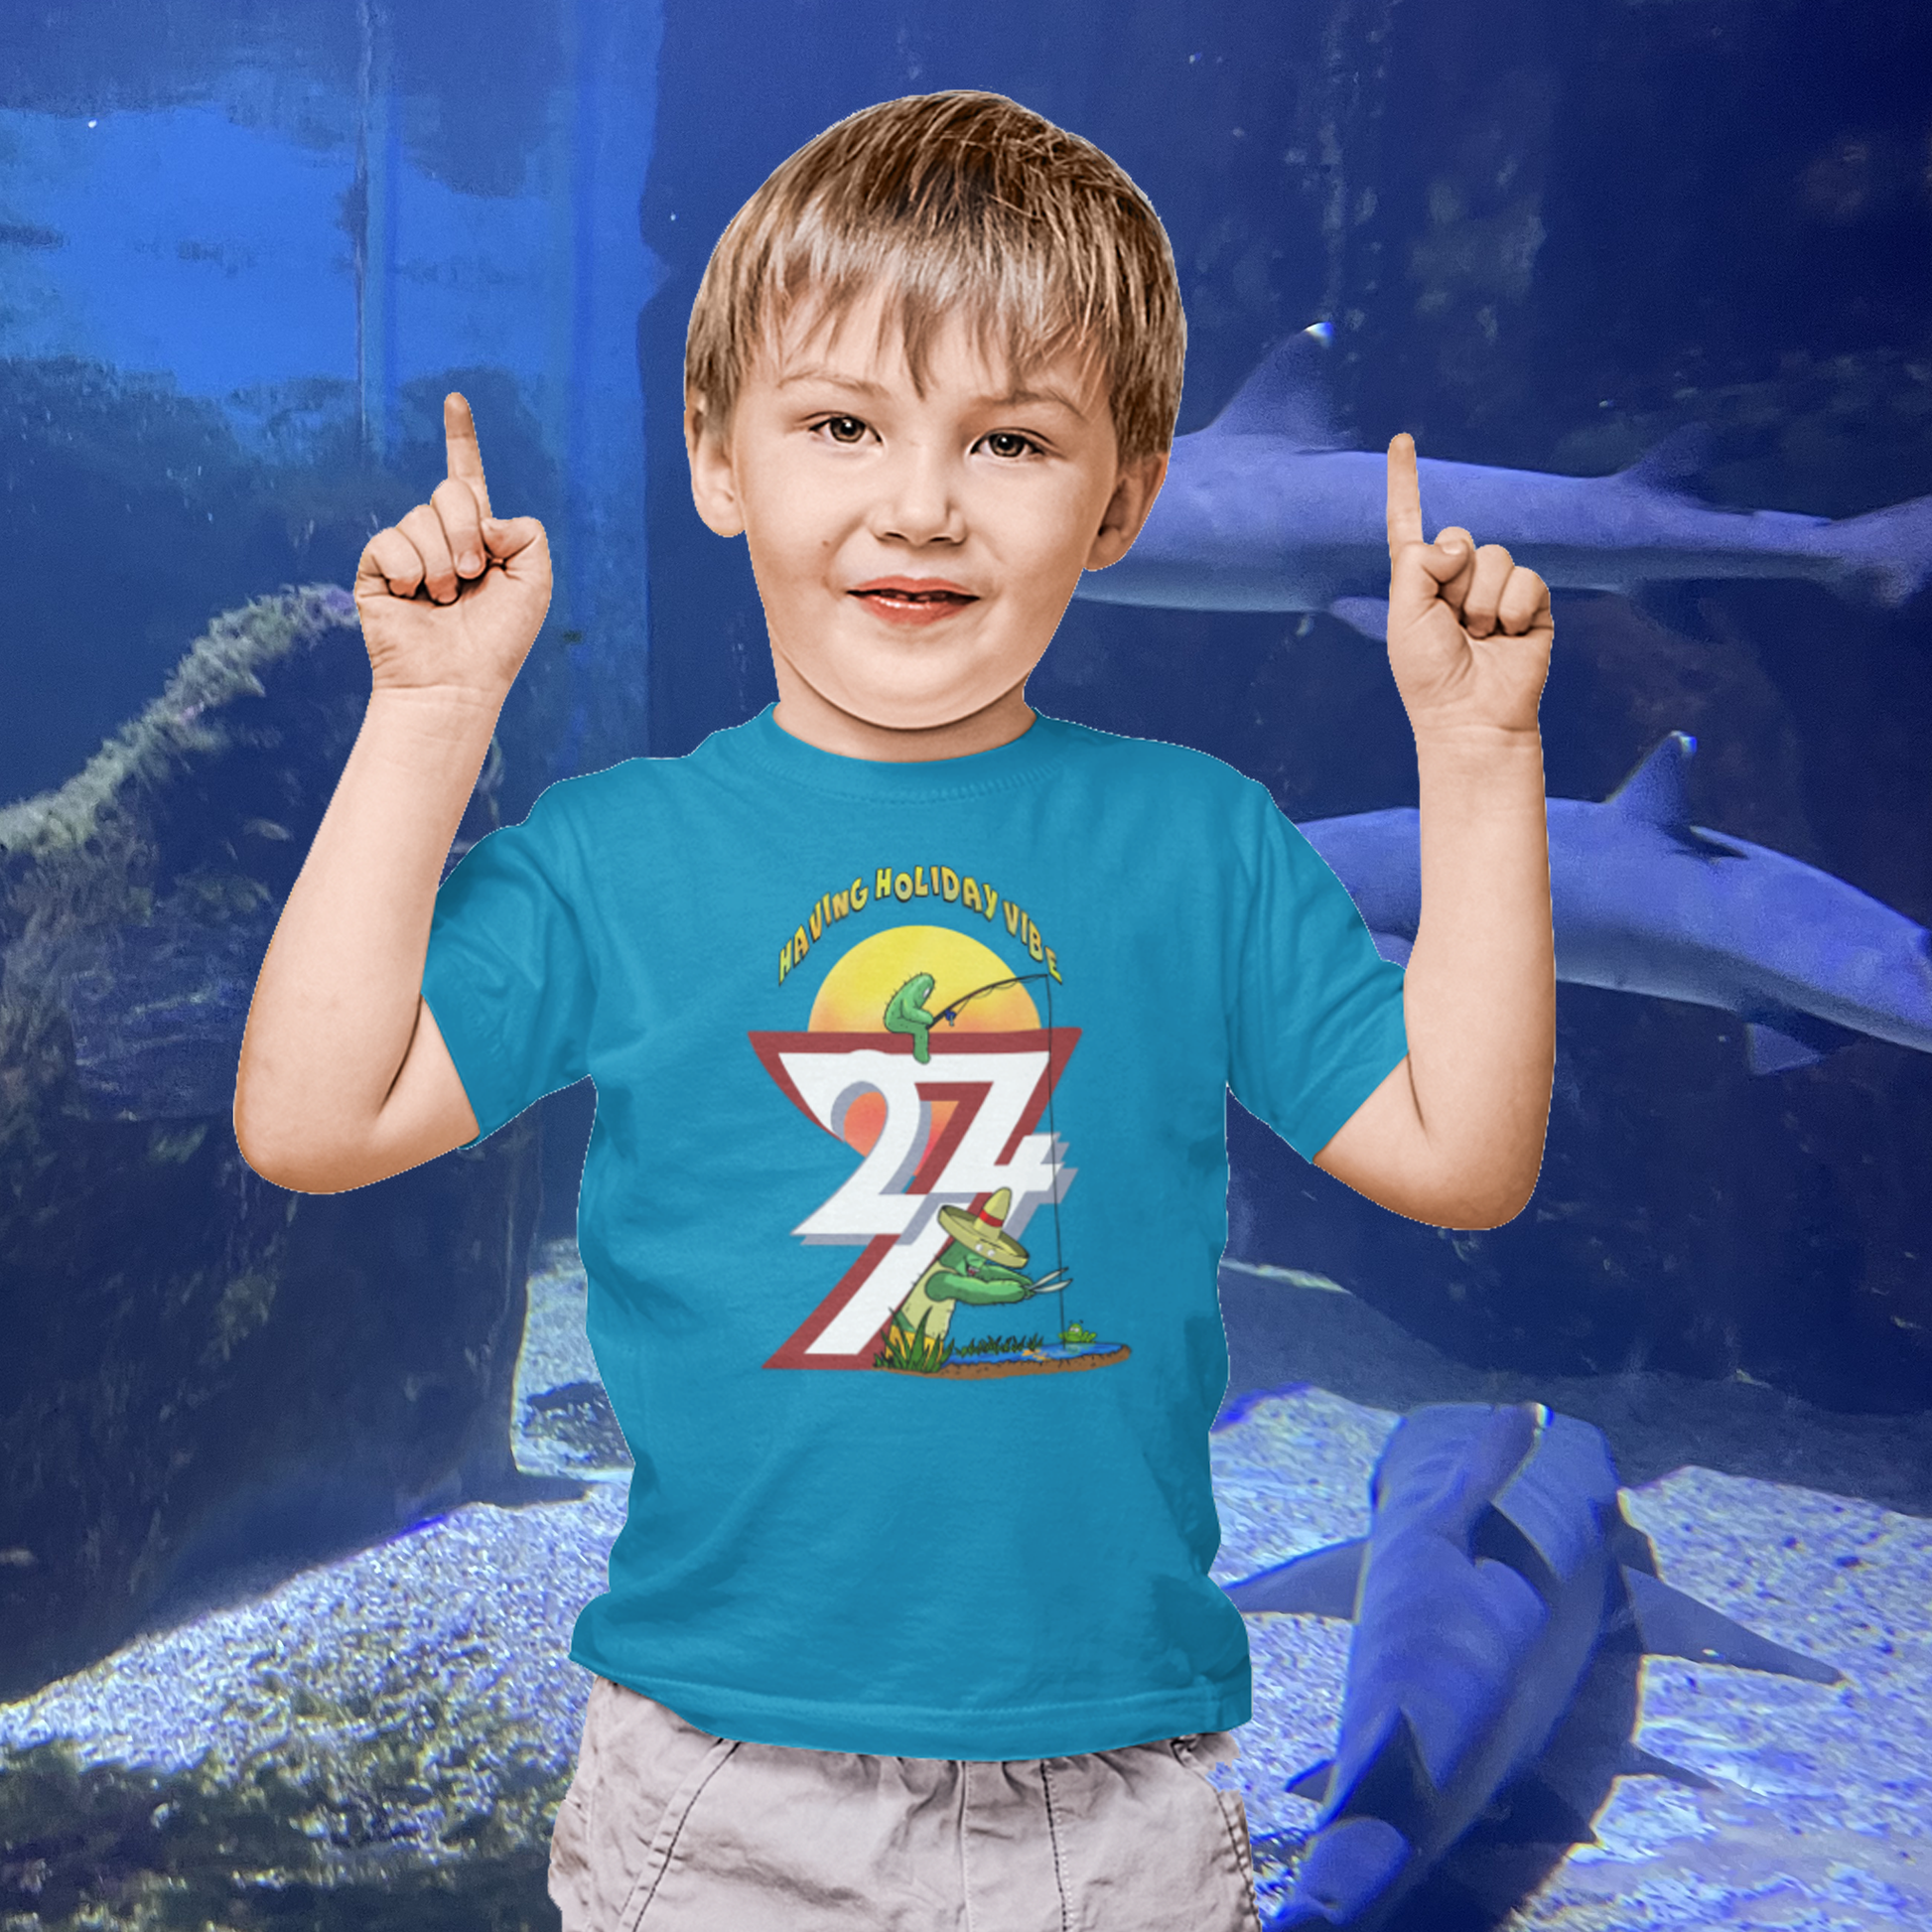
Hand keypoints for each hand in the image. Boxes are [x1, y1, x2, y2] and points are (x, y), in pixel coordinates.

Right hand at [354, 394, 552, 702]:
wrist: (457, 681)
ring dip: (441, 562)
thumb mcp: (535, 581)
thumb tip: (480, 516)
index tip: (455, 400)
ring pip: (420, 517)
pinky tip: (415, 598)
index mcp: (480, 537)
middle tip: (471, 577)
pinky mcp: (376, 569)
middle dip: (466, 530)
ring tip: (445, 600)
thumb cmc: (499, 640)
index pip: (468, 477)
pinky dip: (410, 569)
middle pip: (449, 491)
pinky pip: (389, 541)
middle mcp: (441, 538)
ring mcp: (407, 552)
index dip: (461, 439)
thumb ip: (526, 532)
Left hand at [1384, 433, 1551, 737]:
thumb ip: (1420, 564)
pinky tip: (1509, 637)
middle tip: (1453, 626)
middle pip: (1461, 538)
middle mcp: (1456, 580)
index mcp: (1417, 581)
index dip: (1405, 483)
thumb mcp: (1407, 614)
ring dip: (1483, 601)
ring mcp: (1495, 592)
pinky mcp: (1531, 605)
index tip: (1402, 439)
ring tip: (1480, 637)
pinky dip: (1515, 609)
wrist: (1472, 715)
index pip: (1408, 522)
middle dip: (1455, 581)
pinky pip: (1527, 579)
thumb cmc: (1430, 674)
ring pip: (1495, 557)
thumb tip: (1461, 543)